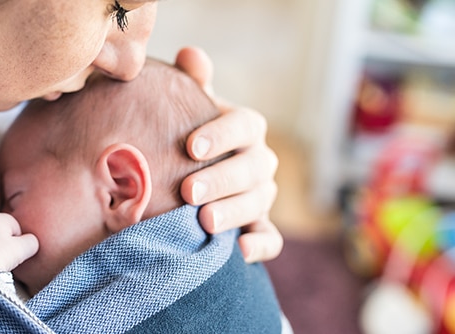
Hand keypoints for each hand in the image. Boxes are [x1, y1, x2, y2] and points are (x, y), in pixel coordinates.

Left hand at [174, 47, 282, 262]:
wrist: (190, 170)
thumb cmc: (188, 136)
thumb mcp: (189, 109)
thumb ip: (193, 83)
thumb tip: (189, 55)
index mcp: (246, 128)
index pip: (245, 126)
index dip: (221, 135)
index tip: (190, 146)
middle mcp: (259, 161)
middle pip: (251, 169)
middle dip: (221, 180)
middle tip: (188, 191)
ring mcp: (262, 194)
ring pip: (258, 203)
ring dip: (234, 213)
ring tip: (204, 222)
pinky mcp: (259, 226)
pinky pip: (270, 238)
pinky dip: (260, 245)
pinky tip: (241, 252)